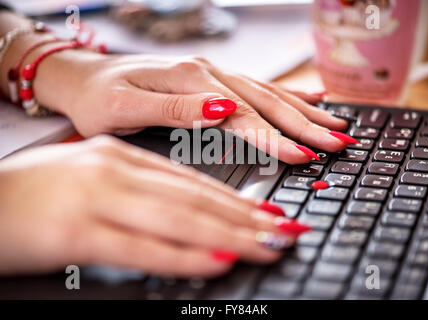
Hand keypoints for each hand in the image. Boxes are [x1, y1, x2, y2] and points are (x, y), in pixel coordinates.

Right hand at [0, 136, 308, 276]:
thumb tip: (185, 211)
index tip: (269, 212)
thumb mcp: (94, 179)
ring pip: (179, 218)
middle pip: (196, 198)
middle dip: (247, 216)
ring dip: (230, 234)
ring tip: (268, 245)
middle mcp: (115, 171)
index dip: (236, 198)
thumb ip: (139, 191)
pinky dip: (184, 255)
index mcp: (121, 157)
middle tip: (285, 229)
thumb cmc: (36, 194)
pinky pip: (142, 246)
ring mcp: (97, 199)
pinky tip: (218, 261)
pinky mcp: (76, 232)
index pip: (192, 180)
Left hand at [35, 52, 352, 164]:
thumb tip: (222, 110)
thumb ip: (174, 109)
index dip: (273, 136)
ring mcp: (212, 75)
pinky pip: (258, 86)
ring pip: (268, 93)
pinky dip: (289, 94)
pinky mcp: (212, 81)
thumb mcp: (123, 107)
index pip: (242, 113)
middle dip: (304, 125)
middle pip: (265, 100)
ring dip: (304, 111)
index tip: (302, 156)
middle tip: (338, 143)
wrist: (83, 77)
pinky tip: (312, 98)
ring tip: (337, 124)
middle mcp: (206, 74)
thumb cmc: (97, 98)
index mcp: (188, 81)